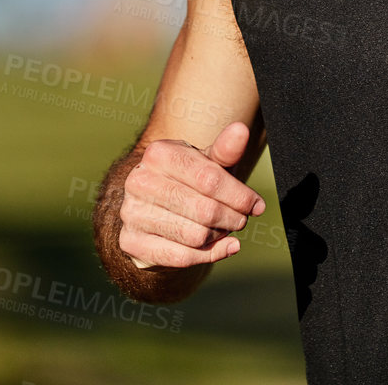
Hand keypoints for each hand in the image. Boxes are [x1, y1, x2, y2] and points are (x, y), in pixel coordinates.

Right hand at [118, 120, 265, 269]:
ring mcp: (131, 213)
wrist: (154, 205)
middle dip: (232, 218)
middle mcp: (139, 181)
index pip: (210, 179)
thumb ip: (225, 150)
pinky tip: (222, 247)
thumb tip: (241, 130)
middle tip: (241, 220)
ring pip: (195, 236)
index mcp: (159, 154)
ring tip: (224, 228)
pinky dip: (208, 255)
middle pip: (205, 210)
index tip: (257, 206)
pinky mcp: (130, 242)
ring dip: (219, 235)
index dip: (240, 196)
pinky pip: (179, 257)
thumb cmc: (189, 180)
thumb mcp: (207, 162)